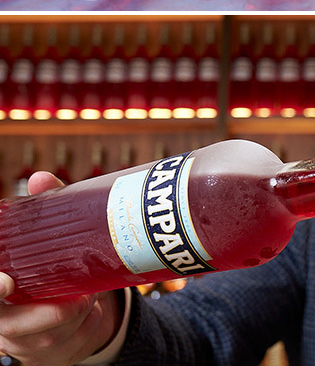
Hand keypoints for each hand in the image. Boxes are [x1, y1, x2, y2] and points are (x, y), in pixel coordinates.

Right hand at [0, 173, 121, 365]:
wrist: (71, 313)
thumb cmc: (49, 271)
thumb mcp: (45, 243)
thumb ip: (40, 211)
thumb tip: (39, 178)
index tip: (6, 283)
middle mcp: (3, 324)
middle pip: (14, 326)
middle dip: (49, 312)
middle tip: (80, 295)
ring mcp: (26, 343)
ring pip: (52, 333)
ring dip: (78, 311)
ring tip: (90, 293)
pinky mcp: (52, 354)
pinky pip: (74, 340)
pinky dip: (89, 321)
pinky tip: (93, 307)